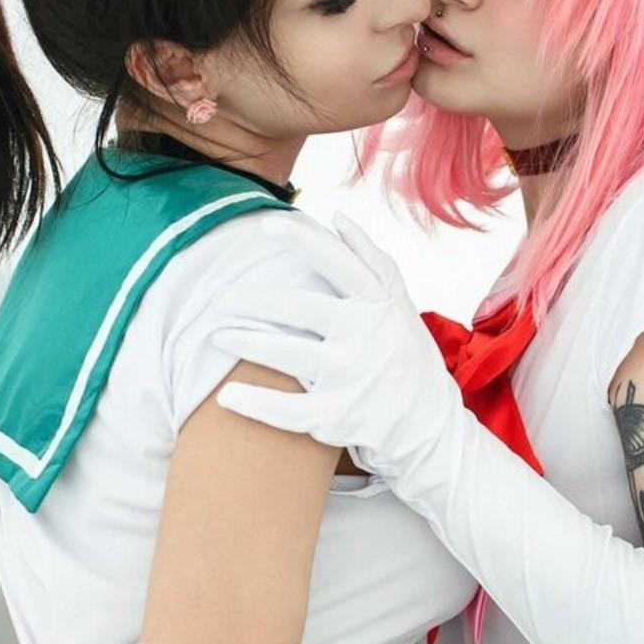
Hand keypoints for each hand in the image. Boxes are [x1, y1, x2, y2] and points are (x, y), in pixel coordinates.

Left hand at [211, 214, 459, 478]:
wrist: (429, 427)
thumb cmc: (406, 358)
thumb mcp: (401, 306)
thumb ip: (372, 261)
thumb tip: (338, 217)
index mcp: (378, 304)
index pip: (337, 262)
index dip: (302, 240)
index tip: (266, 224)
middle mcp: (364, 336)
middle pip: (298, 307)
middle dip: (251, 299)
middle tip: (217, 297)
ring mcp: (349, 377)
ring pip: (284, 353)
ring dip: (243, 341)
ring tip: (214, 335)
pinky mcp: (336, 417)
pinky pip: (285, 410)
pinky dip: (254, 403)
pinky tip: (225, 397)